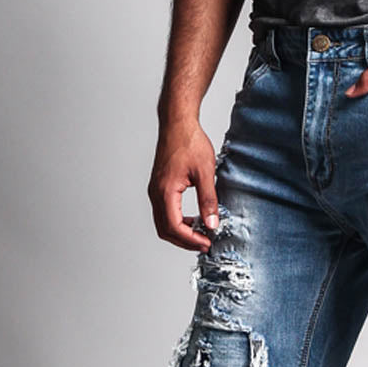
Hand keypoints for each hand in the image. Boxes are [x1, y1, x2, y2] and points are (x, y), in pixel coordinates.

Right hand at [147, 120, 217, 252]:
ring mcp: (155, 190)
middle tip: (204, 243)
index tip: (207, 243)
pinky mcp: (158, 187)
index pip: (174, 226)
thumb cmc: (189, 142)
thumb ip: (208, 201)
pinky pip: (164, 213)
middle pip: (165, 230)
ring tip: (200, 234)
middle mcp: (156, 193)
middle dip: (185, 241)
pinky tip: (193, 220)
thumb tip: (212, 224)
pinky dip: (177, 222)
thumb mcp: (205, 173)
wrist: (177, 122)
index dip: (190, 239)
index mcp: (165, 191)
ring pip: (163, 223)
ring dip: (180, 233)